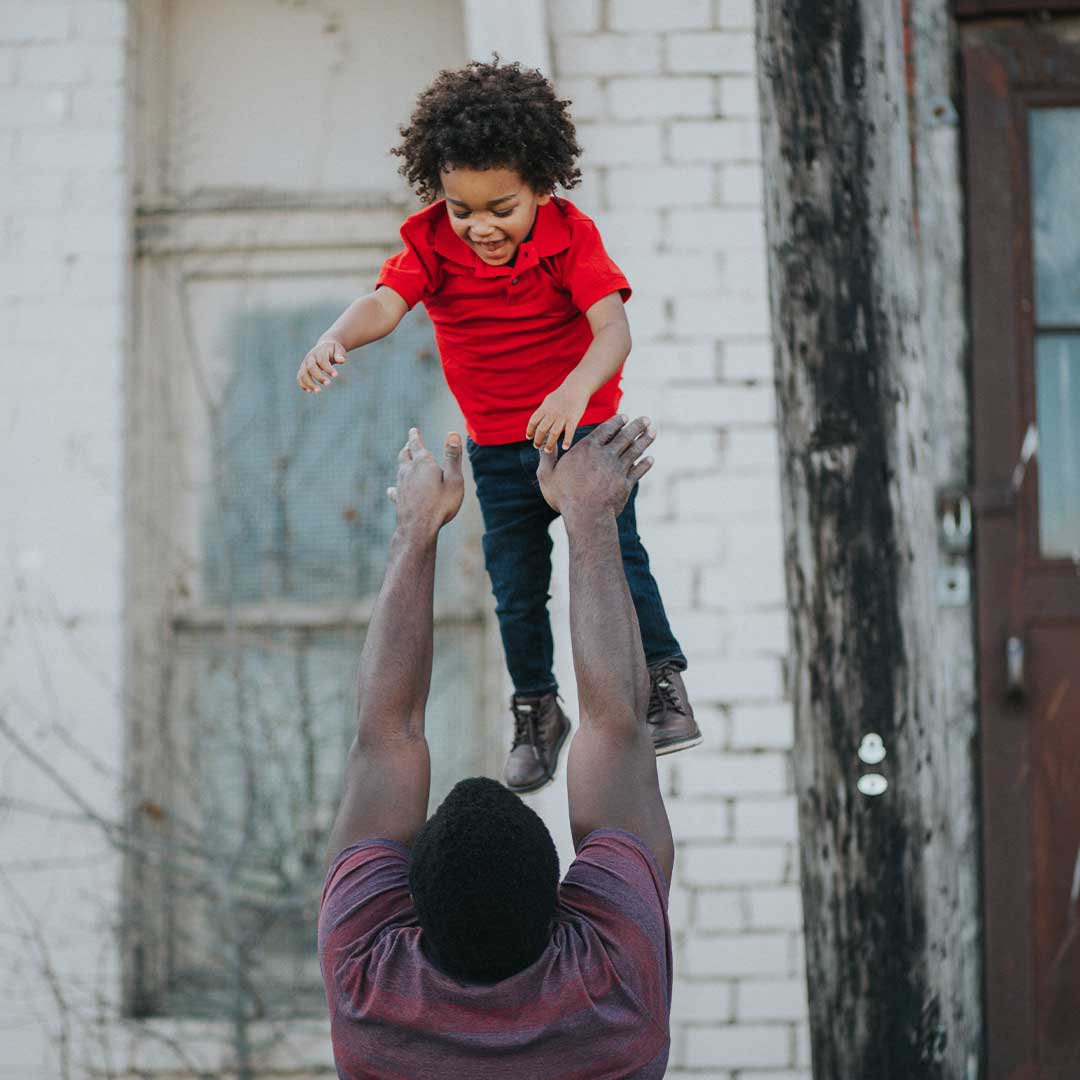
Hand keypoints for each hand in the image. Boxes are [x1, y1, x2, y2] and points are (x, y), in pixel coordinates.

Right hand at [297, 339, 345, 393]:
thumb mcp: (338, 349)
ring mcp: (305, 363)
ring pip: (303, 374)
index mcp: (319, 352)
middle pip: (311, 367)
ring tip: (318, 391)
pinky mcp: (303, 369)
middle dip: (319, 377)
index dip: (328, 368)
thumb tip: (342, 360)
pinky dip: (303, 384)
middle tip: (328, 384)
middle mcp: (310, 357)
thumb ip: (339, 355)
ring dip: (309, 383)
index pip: (322, 360)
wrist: (324, 347)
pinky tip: (309, 391)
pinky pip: (300, 377)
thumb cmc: (333, 350)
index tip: (335, 375)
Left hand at [387, 428, 464, 538]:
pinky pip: (395, 488)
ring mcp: (401, 485)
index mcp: (423, 463)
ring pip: (400, 469)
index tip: (413, 430)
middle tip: (410, 444)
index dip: (415, 436)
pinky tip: (393, 489)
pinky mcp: (398, 498)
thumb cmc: (440, 504)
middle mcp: (408, 471)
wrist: (418, 528)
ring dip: (403, 463)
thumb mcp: (454, 480)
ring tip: (405, 461)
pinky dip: (396, 485)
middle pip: (405, 454)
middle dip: (408, 448)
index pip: (417, 444)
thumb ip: (453, 457)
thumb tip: (453, 433)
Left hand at [526, 380, 589, 452]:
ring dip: (549, 444)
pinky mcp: (573, 419)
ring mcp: (562, 417)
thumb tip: (538, 419)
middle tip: (536, 446)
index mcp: (545, 408)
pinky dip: (567, 441)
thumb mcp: (549, 400)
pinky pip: (569, 432)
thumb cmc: (563, 394)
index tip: (529, 437)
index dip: (530, 430)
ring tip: (547, 451)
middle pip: (541, 429)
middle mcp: (552, 414)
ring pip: (553, 433)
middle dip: (537, 440)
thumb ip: (543, 410)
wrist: (576, 387)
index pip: (533, 421)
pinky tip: (565, 447)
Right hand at [536, 414, 654, 520]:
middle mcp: (606, 455)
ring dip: (645, 439)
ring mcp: (618, 469)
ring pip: (635, 450)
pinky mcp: (626, 484)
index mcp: (587, 449)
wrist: (586, 516)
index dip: (616, 422)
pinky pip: (639, 470)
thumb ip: (547, 457)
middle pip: (625, 436)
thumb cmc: (564, 496)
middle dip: (636, 426)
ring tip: (653, 431)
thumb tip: (542, 443)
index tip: (624, 416)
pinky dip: (645, 464)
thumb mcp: (547, 475)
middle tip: (646, 419)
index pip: (605, 430)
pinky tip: (650, 459)